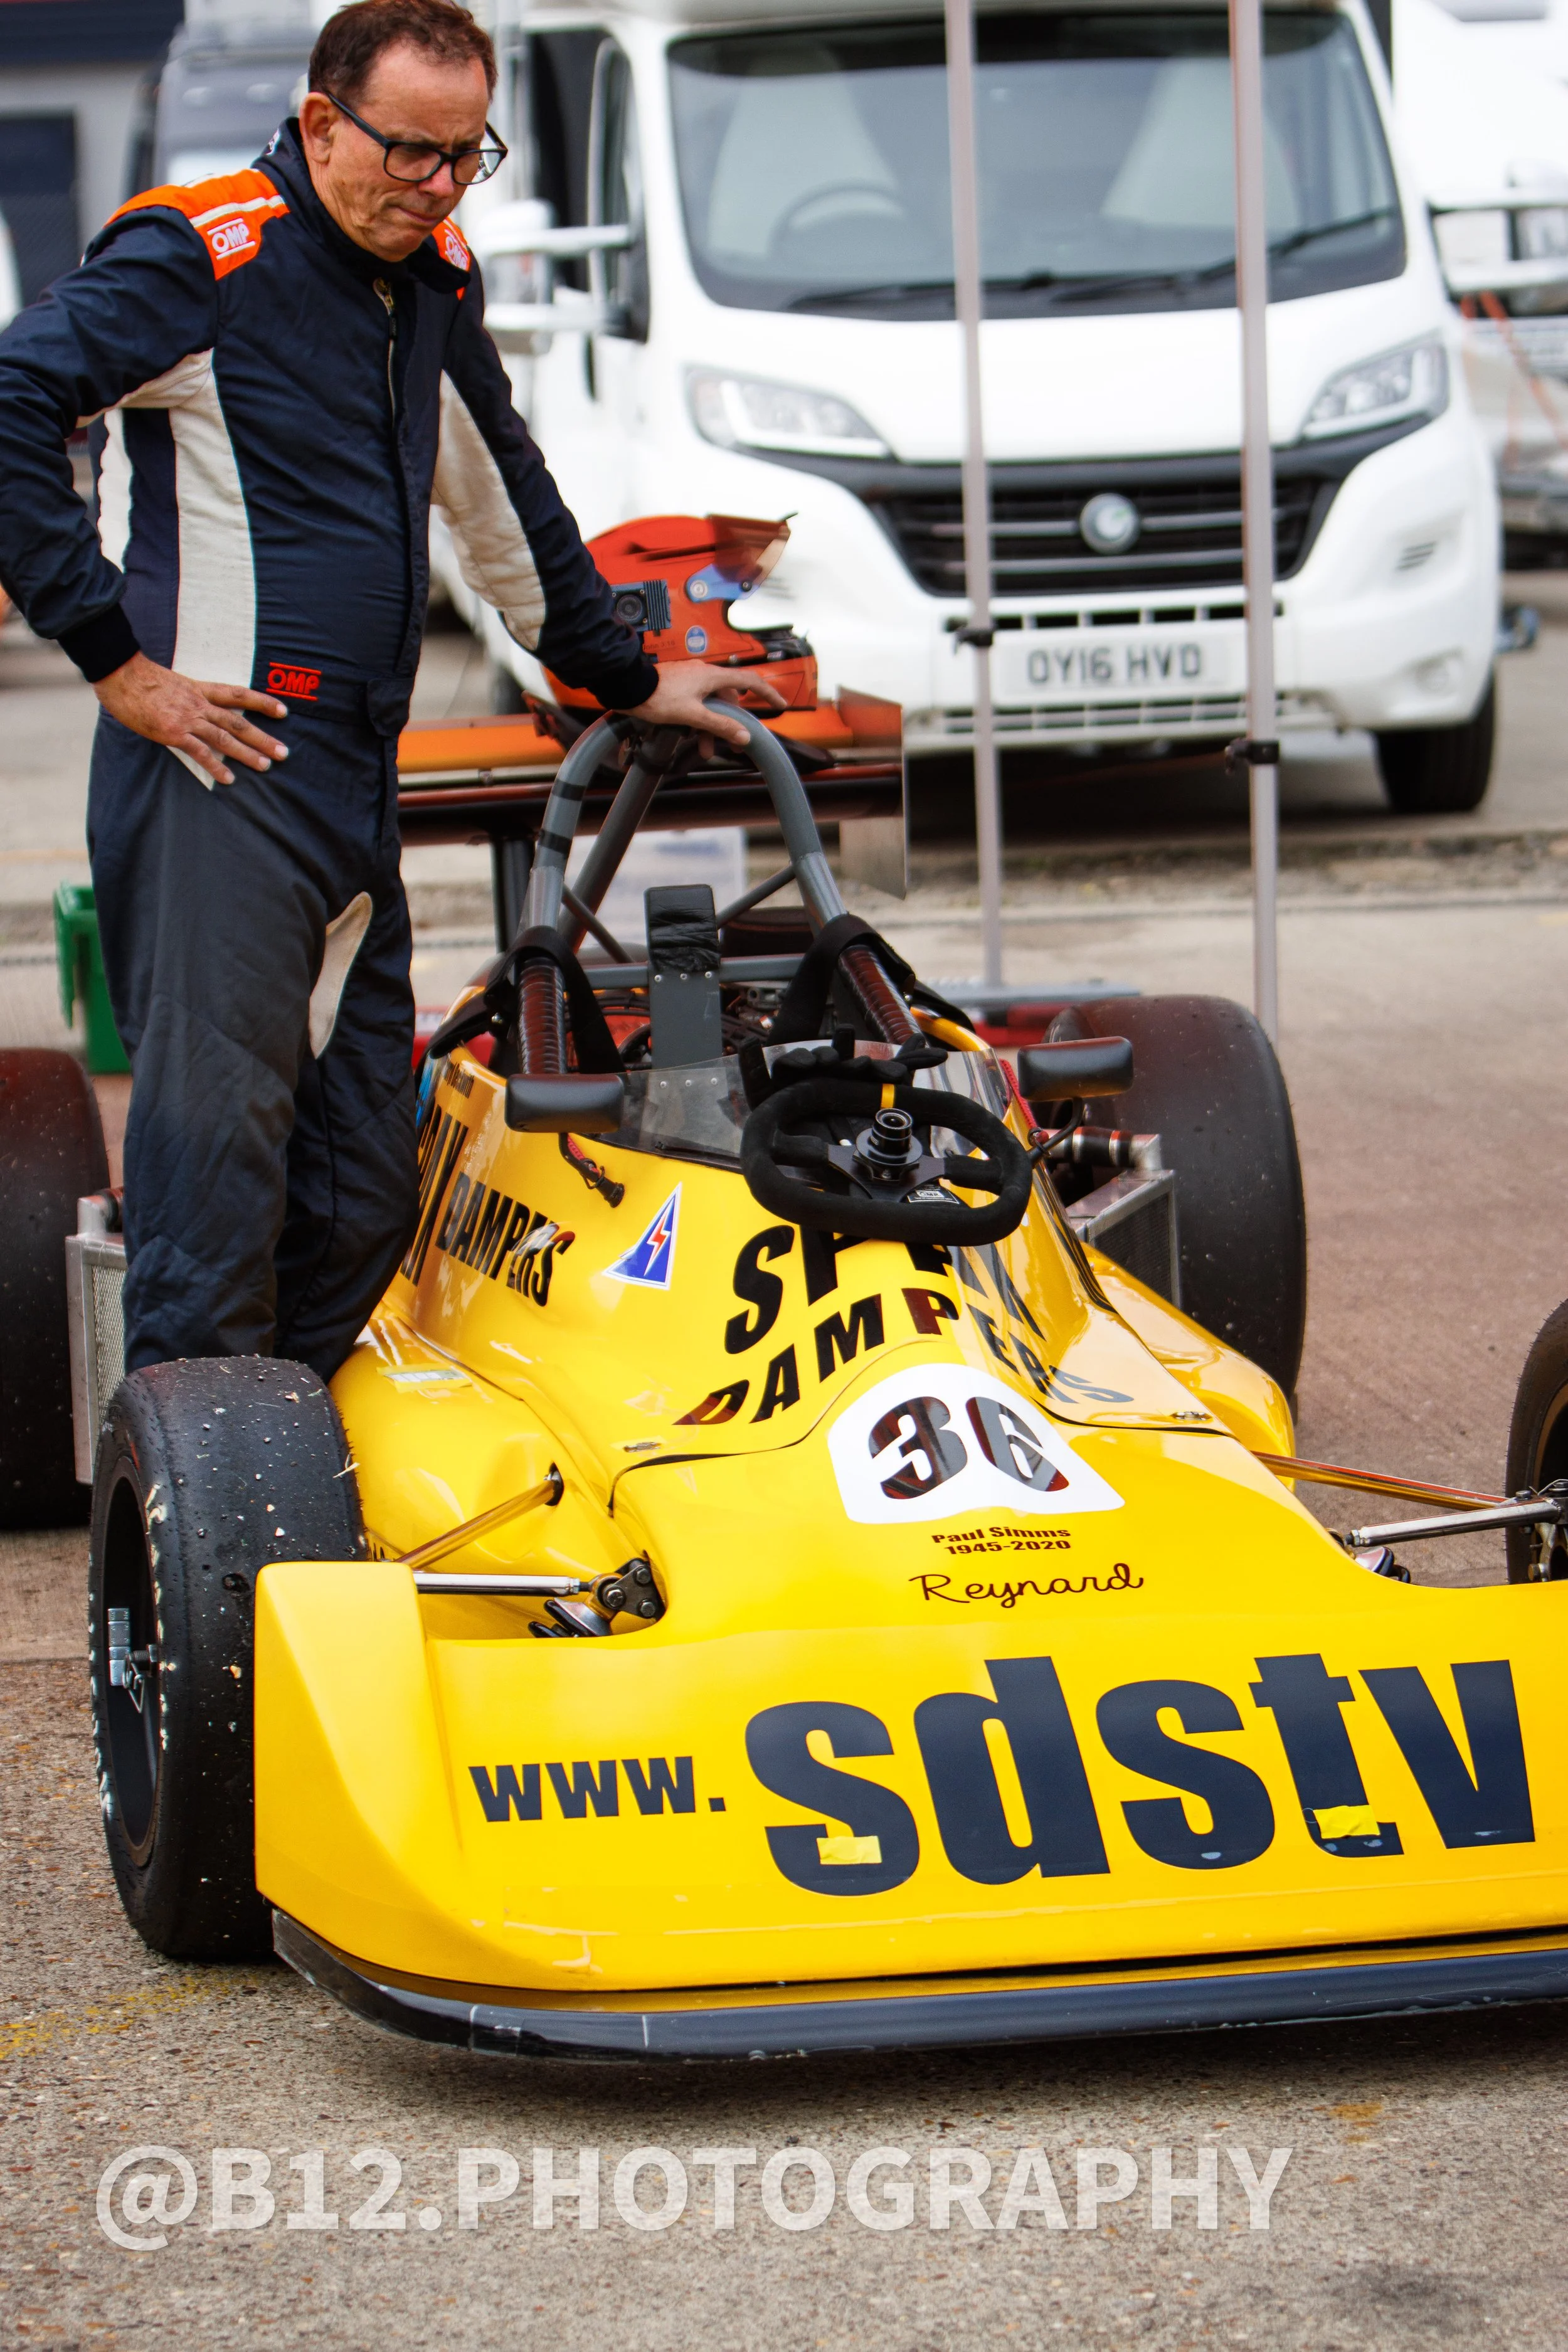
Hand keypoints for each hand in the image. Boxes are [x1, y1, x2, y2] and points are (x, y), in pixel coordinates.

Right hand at [93, 652, 289, 785]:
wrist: (119, 673)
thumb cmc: (139, 677)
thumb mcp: (171, 682)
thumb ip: (186, 695)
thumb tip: (193, 706)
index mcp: (199, 689)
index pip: (238, 694)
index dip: (262, 702)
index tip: (283, 710)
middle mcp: (199, 703)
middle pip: (238, 721)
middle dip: (263, 737)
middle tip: (284, 752)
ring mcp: (187, 718)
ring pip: (225, 737)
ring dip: (247, 753)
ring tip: (267, 765)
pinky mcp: (173, 732)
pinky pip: (200, 752)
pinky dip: (216, 766)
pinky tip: (230, 778)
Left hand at [625, 659, 786, 755]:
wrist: (628, 686)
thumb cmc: (657, 697)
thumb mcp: (692, 715)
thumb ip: (719, 725)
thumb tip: (743, 736)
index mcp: (711, 676)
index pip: (749, 681)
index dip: (767, 692)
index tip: (779, 704)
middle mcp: (704, 673)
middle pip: (728, 699)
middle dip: (731, 723)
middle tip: (734, 745)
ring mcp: (690, 679)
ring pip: (710, 704)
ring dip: (711, 727)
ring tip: (706, 750)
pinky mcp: (678, 686)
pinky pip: (696, 703)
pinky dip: (698, 721)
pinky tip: (690, 737)